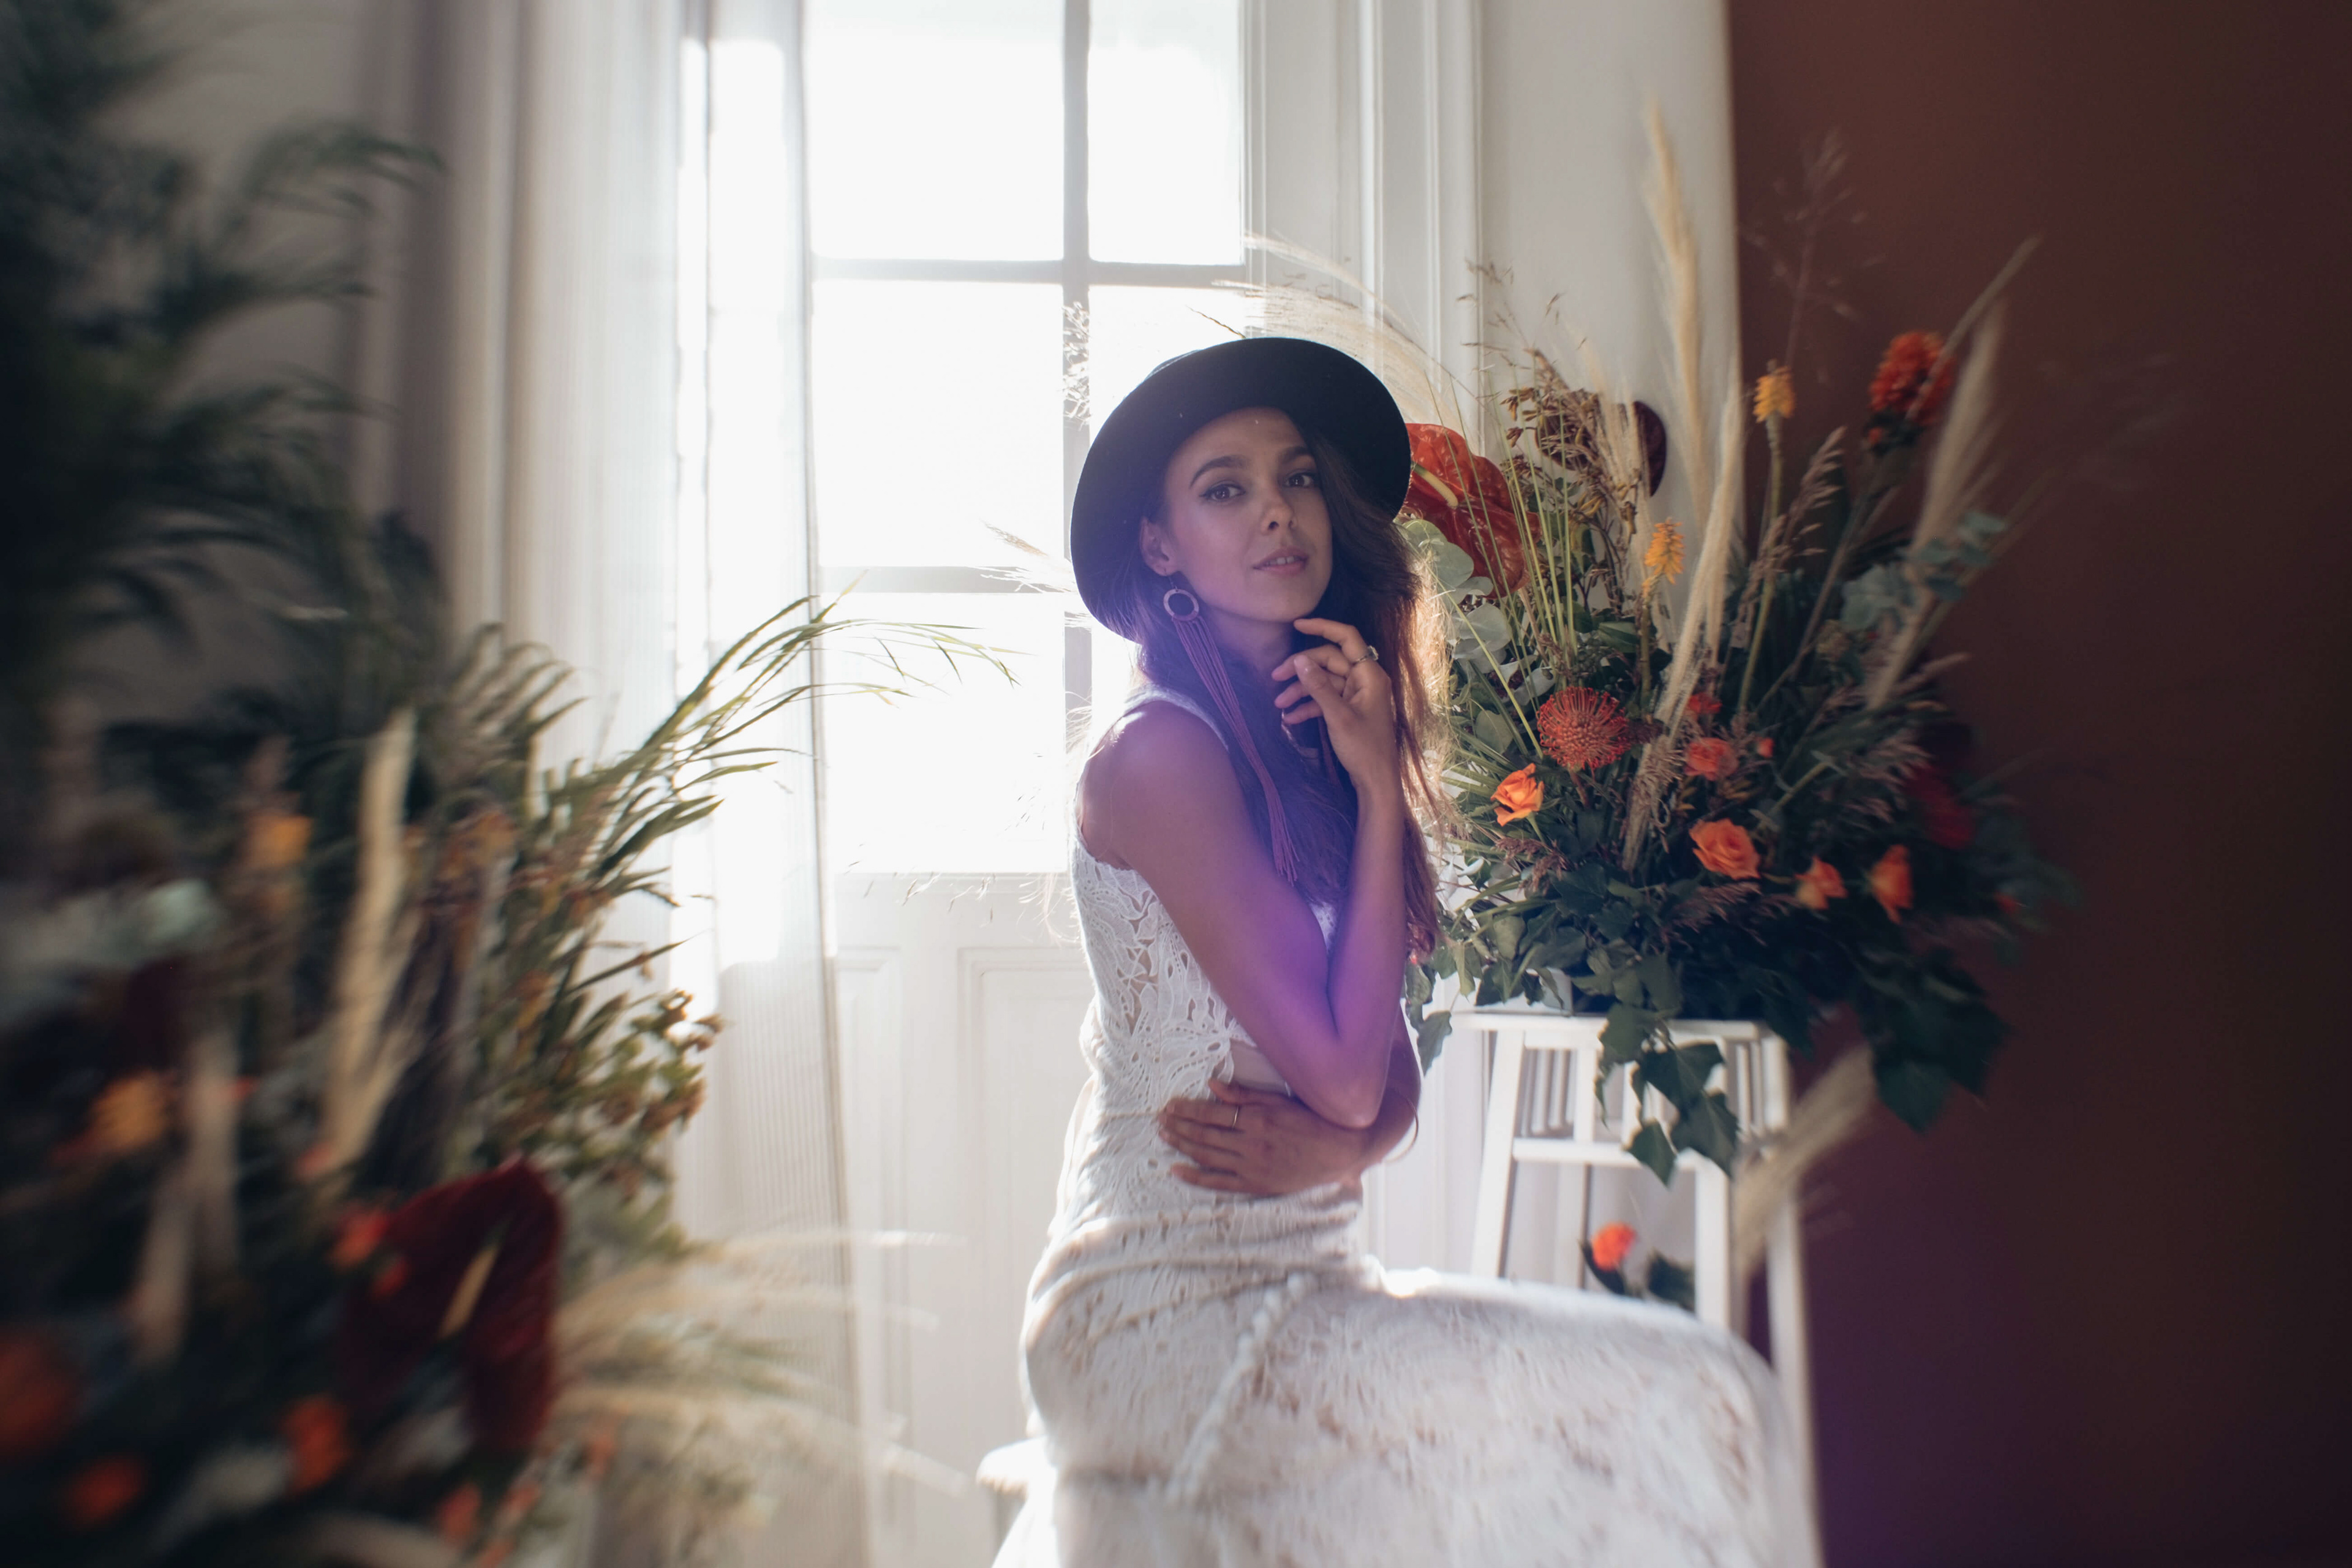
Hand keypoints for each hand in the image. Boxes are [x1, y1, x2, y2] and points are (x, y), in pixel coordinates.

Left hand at [1156, 1080, 1374, 1197]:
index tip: (1171, 1105)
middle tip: (1160, 1120)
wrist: (1339, 1151)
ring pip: (1207, 1156)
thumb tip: (1212, 1085)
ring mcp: (1252, 1166)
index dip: (1188, 1110)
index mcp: (1257, 1119)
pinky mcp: (1256, 1184)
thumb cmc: (1311, 1121)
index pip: (1212, 1113)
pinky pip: (1219, 1182)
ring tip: (1164, 1137)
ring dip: (1183, 1146)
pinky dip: (1196, 1177)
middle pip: (1205, 1134)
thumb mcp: (1279, 1101)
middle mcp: (1251, 1143)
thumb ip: (1245, 1094)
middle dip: (1179, 1126)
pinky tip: (1177, 1170)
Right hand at [1271, 617, 1398, 791]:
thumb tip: (1299, 660)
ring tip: (1278, 704)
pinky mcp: (1350, 710)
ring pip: (1324, 682)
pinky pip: (1326, 700)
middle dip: (1301, 668)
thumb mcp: (1337, 716)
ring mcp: (1357, 695)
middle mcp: (1364, 680)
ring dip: (1301, 690)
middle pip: (1328, 660)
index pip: (1346, 638)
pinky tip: (1289, 718)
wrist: (1376, 782)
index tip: (1296, 624)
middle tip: (1274, 677)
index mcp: (1369, 674)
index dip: (1322, 627)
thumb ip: (1318, 686)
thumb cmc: (1364, 749)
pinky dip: (1309, 706)